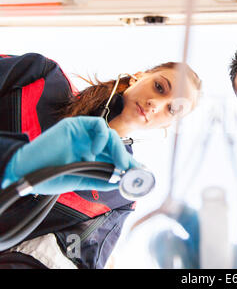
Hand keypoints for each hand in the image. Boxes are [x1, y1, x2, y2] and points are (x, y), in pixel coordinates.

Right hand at [1, 116, 140, 194]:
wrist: (25, 171)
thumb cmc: (48, 176)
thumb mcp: (80, 180)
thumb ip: (100, 179)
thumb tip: (121, 181)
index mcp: (89, 157)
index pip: (114, 157)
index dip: (128, 163)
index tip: (141, 172)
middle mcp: (88, 144)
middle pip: (115, 146)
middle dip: (126, 158)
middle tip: (134, 170)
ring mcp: (82, 134)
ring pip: (110, 135)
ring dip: (118, 150)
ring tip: (121, 164)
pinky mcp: (75, 125)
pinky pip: (97, 125)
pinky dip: (102, 136)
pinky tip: (97, 150)